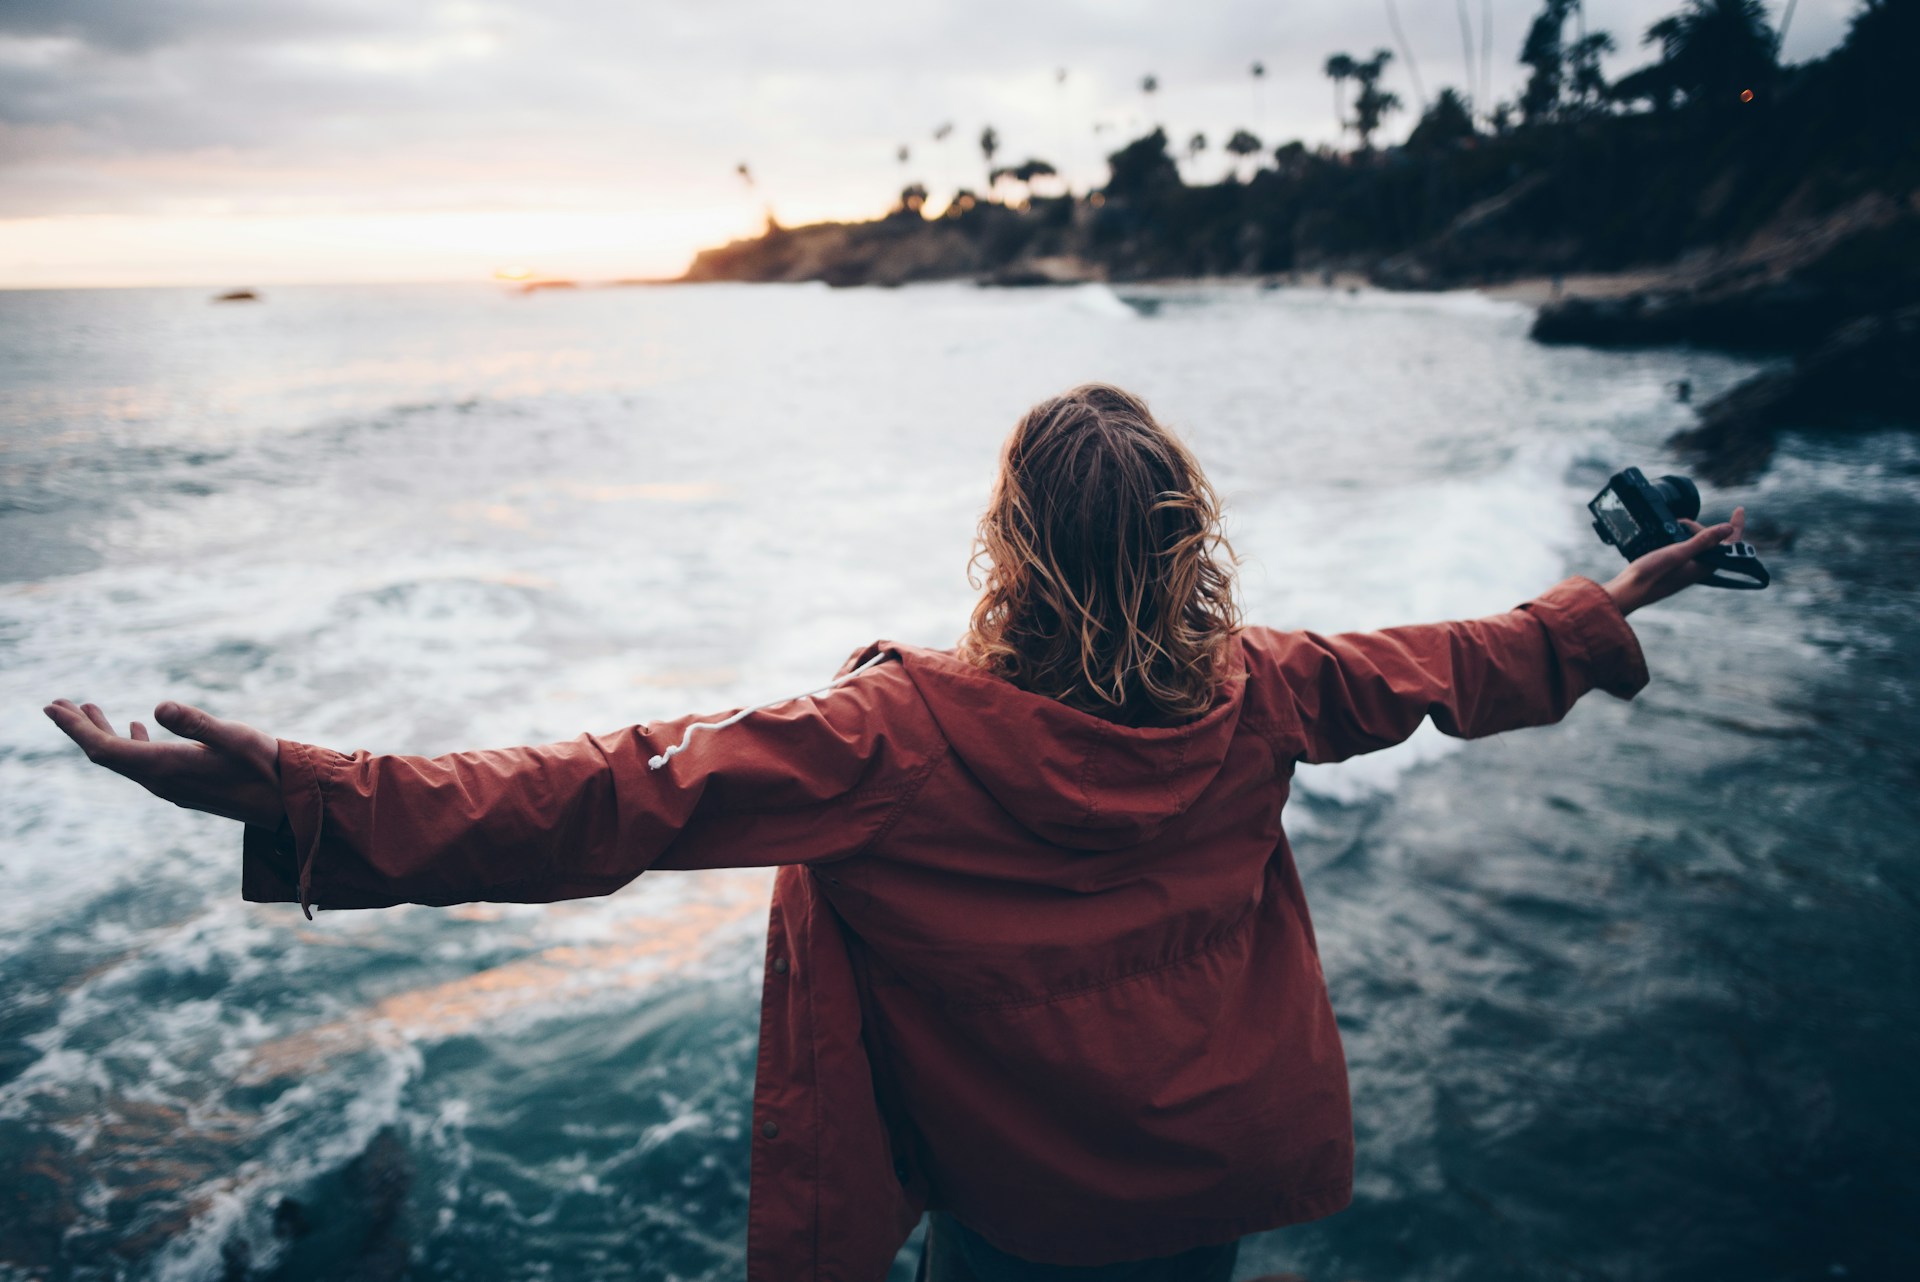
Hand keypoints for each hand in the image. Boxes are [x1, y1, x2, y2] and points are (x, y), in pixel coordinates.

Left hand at [43, 699, 284, 828]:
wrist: (287, 805)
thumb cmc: (266, 767)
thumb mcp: (235, 737)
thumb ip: (197, 723)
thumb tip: (157, 706)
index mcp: (166, 767)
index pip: (105, 749)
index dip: (76, 728)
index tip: (52, 706)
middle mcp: (161, 781)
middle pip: (107, 755)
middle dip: (80, 729)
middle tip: (56, 704)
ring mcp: (172, 786)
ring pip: (124, 759)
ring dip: (102, 734)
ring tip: (87, 709)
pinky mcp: (184, 785)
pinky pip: (143, 764)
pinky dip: (129, 743)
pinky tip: (136, 728)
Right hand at [1602, 506, 1745, 615]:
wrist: (1628, 591)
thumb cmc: (1651, 574)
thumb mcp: (1678, 553)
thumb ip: (1703, 541)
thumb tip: (1729, 528)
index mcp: (1705, 566)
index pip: (1730, 544)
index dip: (1736, 526)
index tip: (1740, 510)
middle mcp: (1699, 568)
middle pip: (1711, 542)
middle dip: (1700, 527)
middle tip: (1681, 522)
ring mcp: (1687, 569)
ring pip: (1697, 545)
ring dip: (1688, 532)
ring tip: (1672, 527)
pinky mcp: (1675, 568)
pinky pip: (1685, 549)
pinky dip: (1679, 539)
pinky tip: (1667, 536)